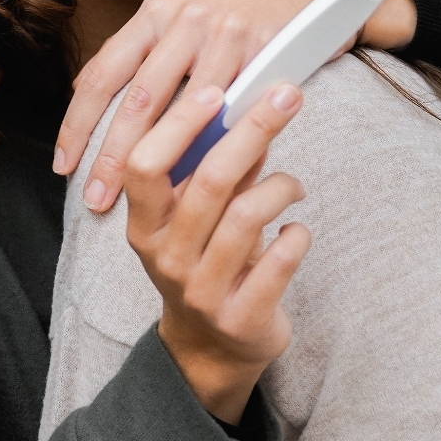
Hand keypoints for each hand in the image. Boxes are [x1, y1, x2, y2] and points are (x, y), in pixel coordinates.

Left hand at [55, 0, 416, 211]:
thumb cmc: (247, 8)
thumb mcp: (190, 15)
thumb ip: (154, 54)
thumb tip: (107, 104)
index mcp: (156, 11)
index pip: (103, 72)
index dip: (78, 123)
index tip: (64, 165)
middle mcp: (182, 16)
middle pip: (135, 96)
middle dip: (110, 153)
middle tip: (95, 198)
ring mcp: (223, 30)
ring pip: (182, 107)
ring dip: (162, 161)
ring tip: (149, 200)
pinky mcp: (263, 46)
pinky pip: (234, 106)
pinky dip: (215, 146)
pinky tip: (204, 178)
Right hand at [124, 81, 310, 422]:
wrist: (210, 349)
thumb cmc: (205, 262)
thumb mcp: (198, 216)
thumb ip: (216, 167)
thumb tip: (246, 104)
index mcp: (144, 224)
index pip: (145, 163)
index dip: (179, 124)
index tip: (218, 91)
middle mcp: (165, 256)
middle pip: (207, 181)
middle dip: (253, 130)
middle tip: (287, 96)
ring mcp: (201, 291)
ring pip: (247, 217)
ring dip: (282, 188)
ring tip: (295, 186)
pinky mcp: (241, 317)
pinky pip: (280, 260)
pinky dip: (297, 235)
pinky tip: (296, 232)